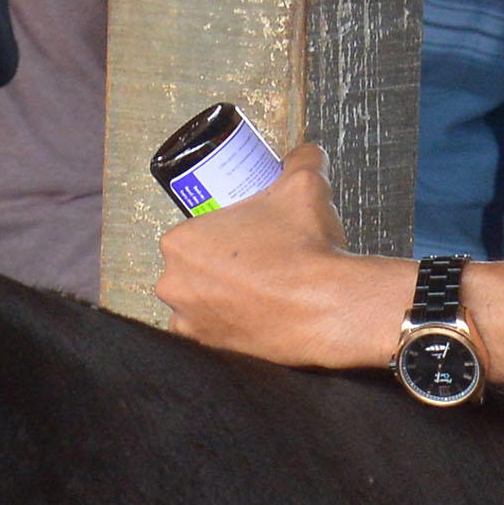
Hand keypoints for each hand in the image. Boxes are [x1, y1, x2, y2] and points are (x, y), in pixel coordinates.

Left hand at [152, 146, 399, 367]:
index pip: (192, 232)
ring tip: (257, 288)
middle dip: (217, 264)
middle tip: (254, 259)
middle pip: (191, 267)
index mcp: (180, 242)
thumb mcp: (304, 183)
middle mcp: (173, 284)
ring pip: (200, 301)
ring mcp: (188, 322)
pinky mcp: (210, 351)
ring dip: (220, 295)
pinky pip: (211, 333)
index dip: (218, 232)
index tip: (242, 235)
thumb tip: (304, 153)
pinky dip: (229, 325)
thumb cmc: (307, 248)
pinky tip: (254, 314)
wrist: (330, 306)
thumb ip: (299, 158)